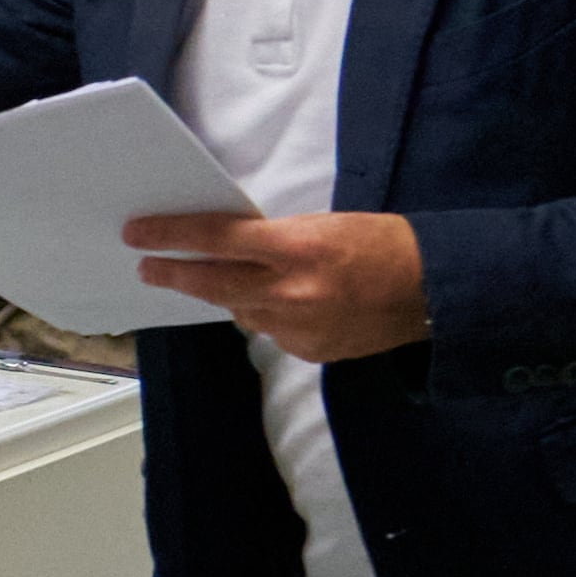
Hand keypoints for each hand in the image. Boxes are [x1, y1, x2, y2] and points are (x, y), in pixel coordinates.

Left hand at [127, 207, 429, 361]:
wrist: (438, 291)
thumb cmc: (386, 244)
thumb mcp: (327, 226)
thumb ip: (275, 240)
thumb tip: (229, 248)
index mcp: (299, 248)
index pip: (218, 239)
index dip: (172, 236)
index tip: (138, 235)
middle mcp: (291, 292)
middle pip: (212, 284)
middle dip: (174, 274)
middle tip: (147, 267)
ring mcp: (298, 327)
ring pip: (242, 310)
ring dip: (236, 295)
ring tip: (252, 279)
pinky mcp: (308, 351)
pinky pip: (272, 331)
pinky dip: (272, 315)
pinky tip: (297, 304)